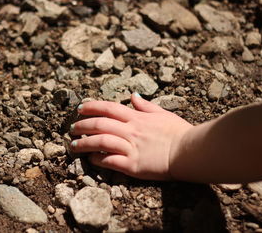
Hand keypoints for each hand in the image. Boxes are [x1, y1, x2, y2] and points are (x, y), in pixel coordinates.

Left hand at [69, 93, 192, 180]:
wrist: (190, 152)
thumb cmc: (178, 132)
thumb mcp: (163, 113)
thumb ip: (145, 105)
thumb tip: (132, 96)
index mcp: (136, 118)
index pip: (108, 108)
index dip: (91, 106)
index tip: (79, 108)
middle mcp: (130, 130)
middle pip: (100, 124)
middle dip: (82, 125)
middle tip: (72, 129)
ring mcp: (131, 147)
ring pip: (100, 141)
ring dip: (84, 143)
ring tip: (73, 146)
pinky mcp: (133, 165)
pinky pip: (110, 161)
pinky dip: (98, 159)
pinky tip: (91, 159)